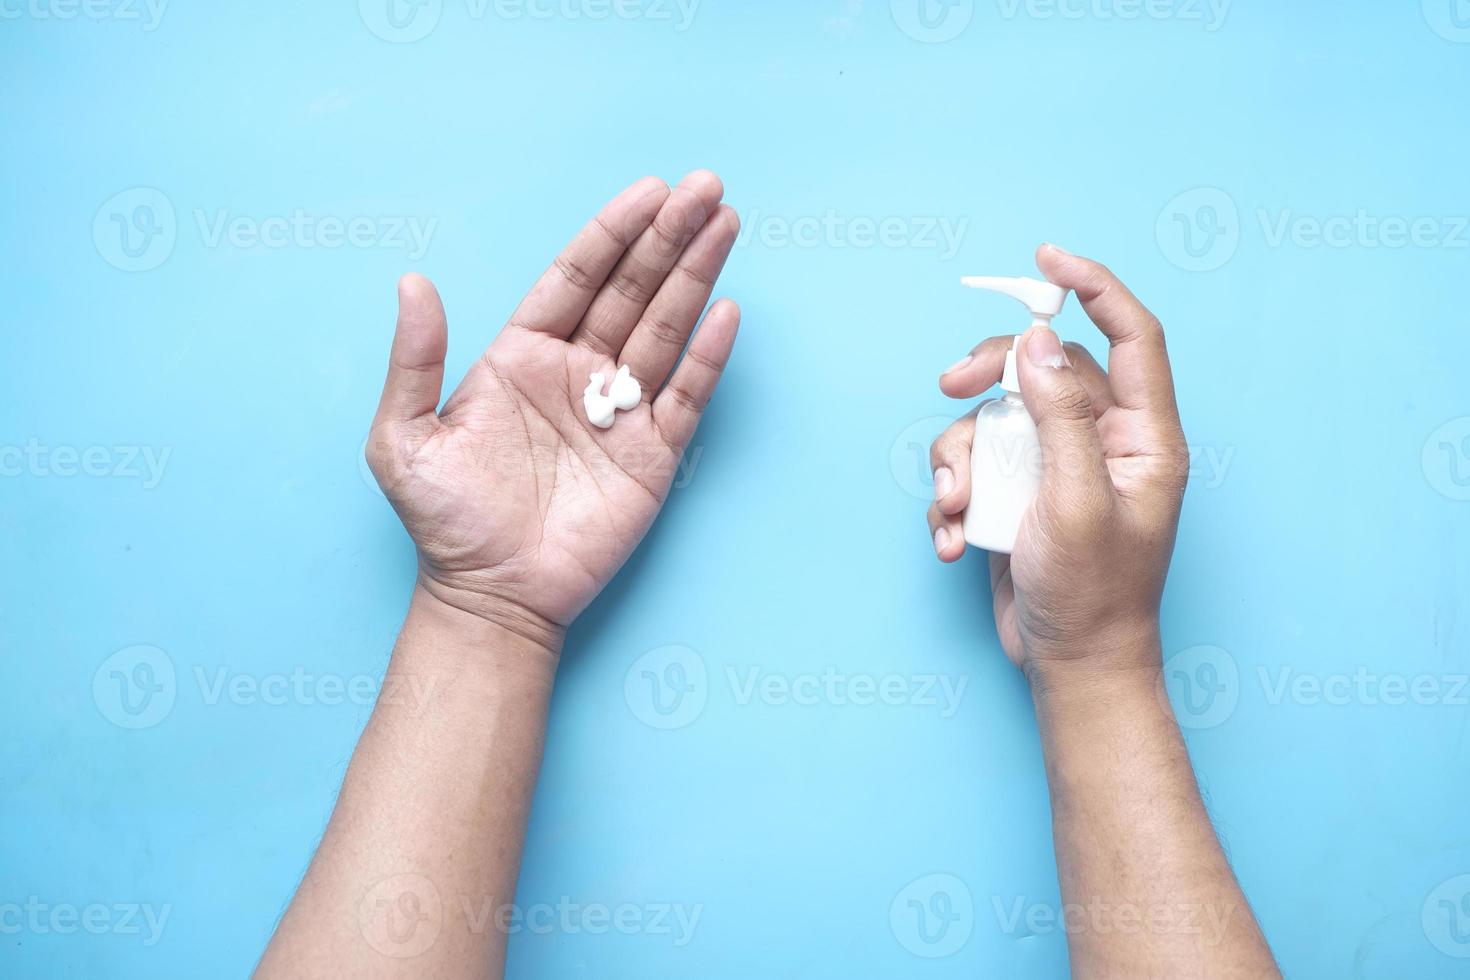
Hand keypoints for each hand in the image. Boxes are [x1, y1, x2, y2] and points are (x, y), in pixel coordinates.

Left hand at [366, 172, 740, 648]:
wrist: (490, 596)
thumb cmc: (444, 520)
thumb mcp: (404, 440)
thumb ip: (414, 361)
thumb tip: (413, 281)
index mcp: (523, 356)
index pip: (577, 278)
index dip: (612, 233)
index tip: (650, 191)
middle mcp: (577, 373)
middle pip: (632, 291)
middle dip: (669, 238)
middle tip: (707, 188)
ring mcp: (619, 413)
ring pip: (665, 331)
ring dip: (697, 276)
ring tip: (726, 224)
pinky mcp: (652, 457)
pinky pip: (686, 398)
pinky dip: (707, 357)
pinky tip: (727, 312)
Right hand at [928, 245, 1188, 677]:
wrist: (1069, 666)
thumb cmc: (1093, 595)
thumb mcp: (1076, 502)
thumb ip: (1060, 416)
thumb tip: (1036, 341)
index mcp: (1144, 437)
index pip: (1131, 336)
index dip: (1094, 286)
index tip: (1046, 258)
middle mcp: (1101, 442)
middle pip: (1042, 367)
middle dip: (989, 373)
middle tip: (949, 384)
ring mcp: (1055, 467)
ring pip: (996, 416)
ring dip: (959, 457)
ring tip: (955, 508)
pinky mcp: (1018, 495)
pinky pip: (974, 465)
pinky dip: (952, 497)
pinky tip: (954, 539)